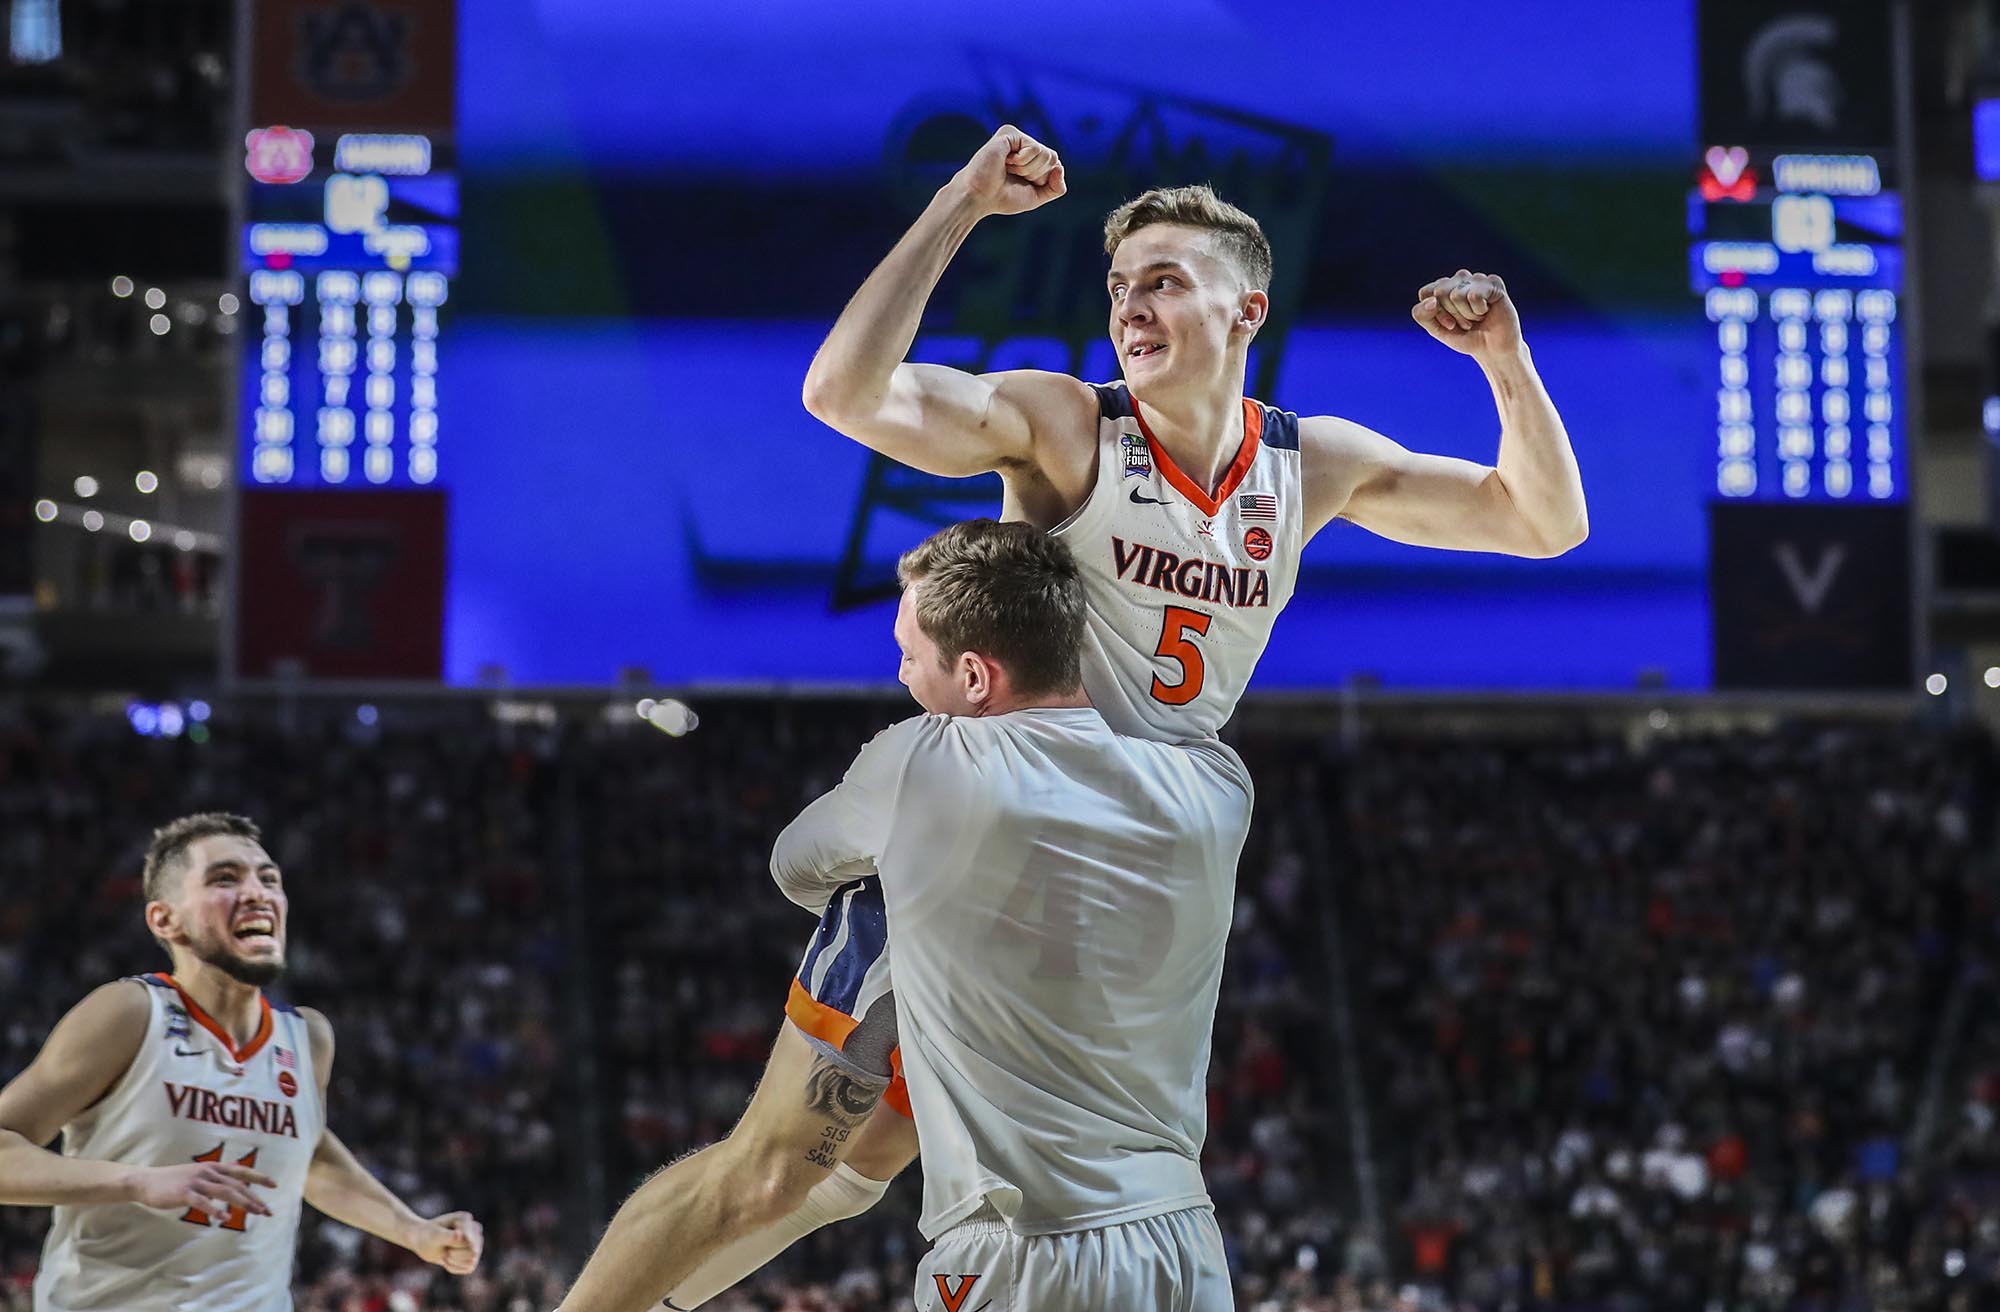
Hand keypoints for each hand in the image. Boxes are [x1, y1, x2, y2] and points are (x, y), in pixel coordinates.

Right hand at [127, 1160, 275, 1215]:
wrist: (146, 1182)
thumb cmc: (173, 1179)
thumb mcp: (198, 1171)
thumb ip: (218, 1171)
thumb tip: (236, 1166)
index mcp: (212, 1168)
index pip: (241, 1172)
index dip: (258, 1177)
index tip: (274, 1185)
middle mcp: (208, 1172)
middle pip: (237, 1185)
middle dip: (254, 1198)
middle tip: (267, 1211)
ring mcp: (196, 1182)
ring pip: (225, 1192)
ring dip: (242, 1203)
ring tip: (255, 1213)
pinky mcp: (185, 1193)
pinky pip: (204, 1202)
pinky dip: (215, 1209)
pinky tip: (225, 1217)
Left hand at [410, 1209, 483, 1275]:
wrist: (425, 1242)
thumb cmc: (428, 1236)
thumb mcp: (434, 1236)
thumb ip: (447, 1236)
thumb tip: (460, 1235)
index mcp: (465, 1219)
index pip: (470, 1238)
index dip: (461, 1246)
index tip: (449, 1250)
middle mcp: (474, 1229)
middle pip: (473, 1251)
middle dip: (456, 1255)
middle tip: (445, 1251)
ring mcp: (476, 1243)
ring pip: (472, 1260)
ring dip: (455, 1262)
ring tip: (446, 1255)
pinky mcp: (473, 1256)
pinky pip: (469, 1268)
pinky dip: (455, 1268)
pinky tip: (448, 1261)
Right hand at [949, 125, 1065, 217]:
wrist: (979, 197)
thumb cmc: (1003, 198)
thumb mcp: (1037, 196)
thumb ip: (1056, 187)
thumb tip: (1060, 167)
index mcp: (1031, 156)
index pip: (1055, 164)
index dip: (1043, 180)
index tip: (1022, 183)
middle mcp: (1025, 143)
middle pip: (1052, 157)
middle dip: (1036, 174)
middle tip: (1013, 176)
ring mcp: (1017, 136)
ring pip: (1046, 153)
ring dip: (1027, 169)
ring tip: (1007, 169)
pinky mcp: (1009, 132)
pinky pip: (1034, 148)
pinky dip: (1022, 162)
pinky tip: (1005, 162)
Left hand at [1412, 270, 1522, 360]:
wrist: (1492, 349)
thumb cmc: (1465, 337)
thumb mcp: (1436, 329)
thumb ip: (1422, 315)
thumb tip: (1432, 300)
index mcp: (1443, 286)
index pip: (1426, 292)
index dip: (1435, 313)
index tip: (1448, 323)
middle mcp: (1459, 278)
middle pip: (1439, 292)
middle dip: (1451, 314)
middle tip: (1465, 322)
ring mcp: (1476, 278)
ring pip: (1456, 295)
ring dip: (1466, 314)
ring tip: (1477, 317)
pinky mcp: (1493, 282)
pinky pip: (1474, 296)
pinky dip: (1478, 311)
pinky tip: (1487, 312)